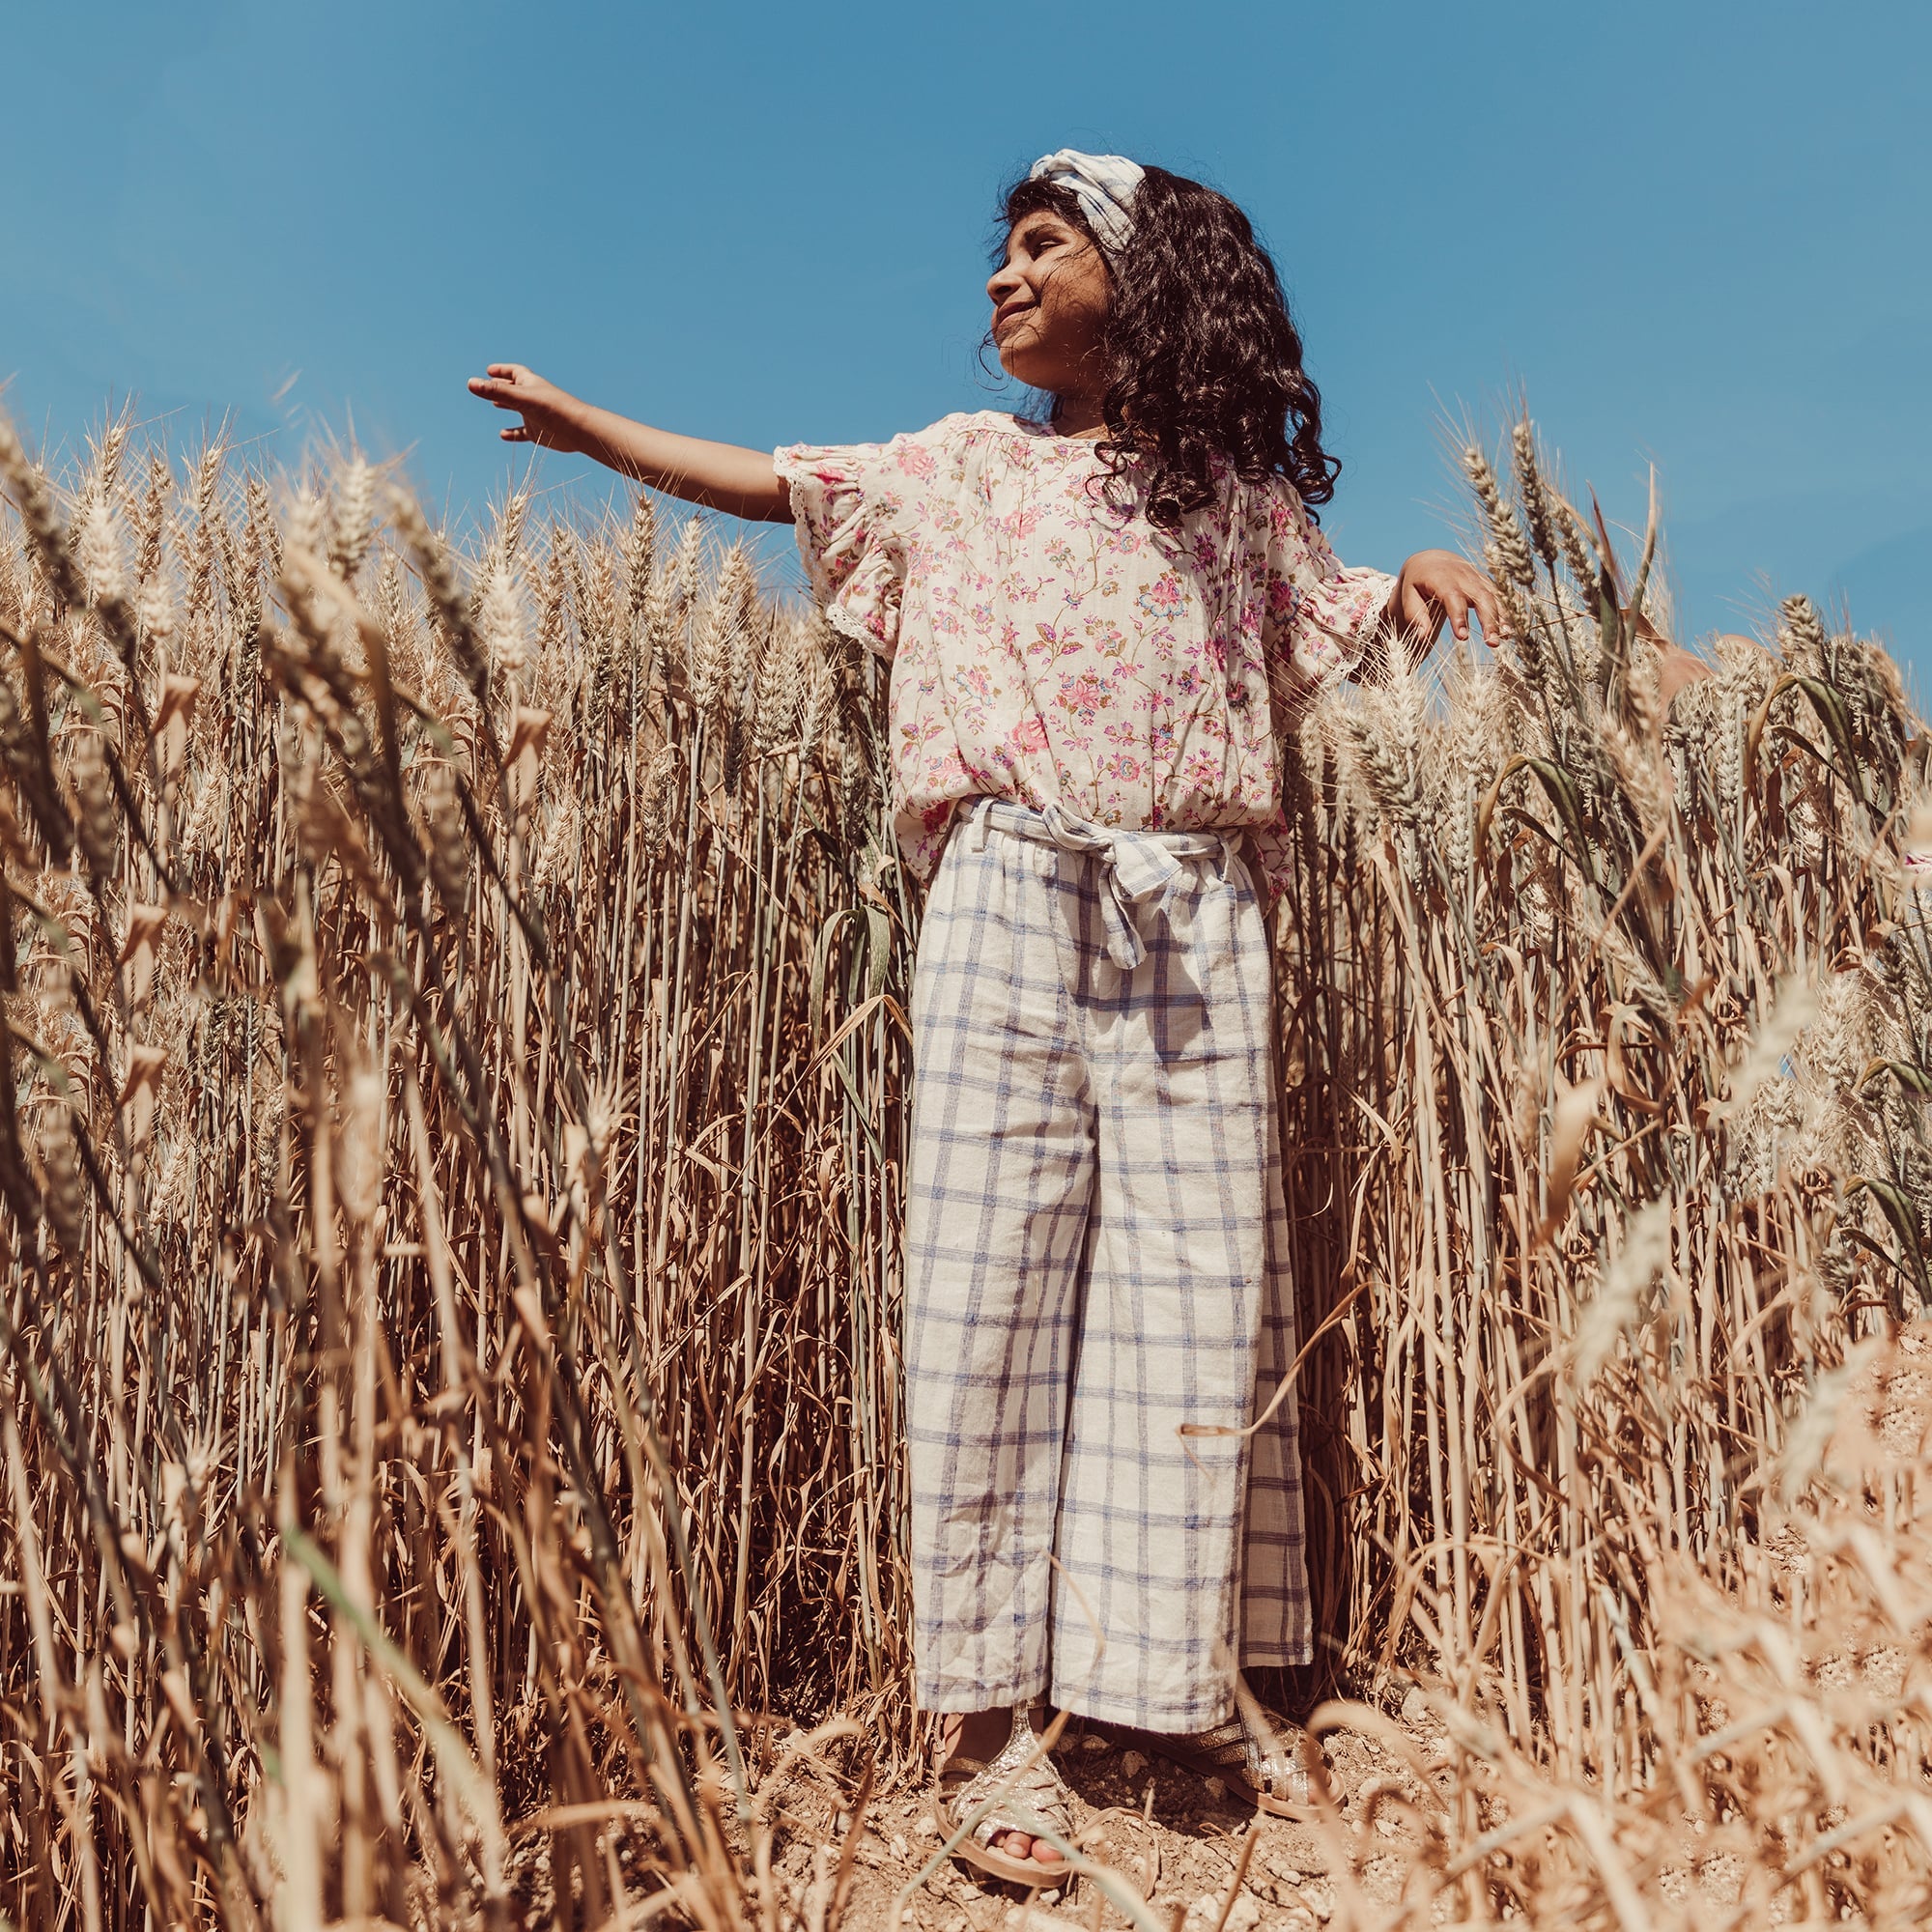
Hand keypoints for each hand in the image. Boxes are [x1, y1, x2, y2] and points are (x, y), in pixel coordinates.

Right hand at [467, 364, 584, 451]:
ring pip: (518, 408)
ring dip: (506, 405)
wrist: (578, 430)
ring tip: (493, 404)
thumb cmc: (552, 409)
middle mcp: (532, 397)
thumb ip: (496, 391)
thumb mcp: (520, 398)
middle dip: (501, 387)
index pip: (514, 372)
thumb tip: (470, 383)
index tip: (489, 370)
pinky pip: (522, 432)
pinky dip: (513, 433)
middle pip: (514, 389)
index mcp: (530, 383)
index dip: (501, 370)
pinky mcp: (539, 432)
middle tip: (486, 386)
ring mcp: (535, 415)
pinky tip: (502, 435)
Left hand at [1387, 549, 1505, 657]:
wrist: (1430, 561)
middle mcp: (1463, 575)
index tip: (1462, 637)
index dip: (1459, 616)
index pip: (1452, 596)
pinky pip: (1499, 596)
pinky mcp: (1485, 582)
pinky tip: (1510, 628)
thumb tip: (1423, 637)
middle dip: (1488, 619)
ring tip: (1505, 637)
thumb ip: (1416, 616)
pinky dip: (1506, 610)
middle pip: (1480, 596)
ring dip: (1501, 616)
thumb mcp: (1408, 596)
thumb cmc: (1417, 583)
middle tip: (1492, 642)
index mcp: (1441, 577)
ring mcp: (1477, 577)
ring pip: (1493, 595)